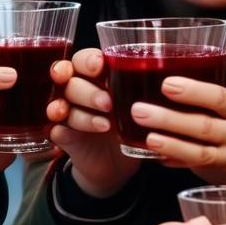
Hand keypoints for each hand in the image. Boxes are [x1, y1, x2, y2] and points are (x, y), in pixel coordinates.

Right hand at [46, 47, 141, 197]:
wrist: (119, 164)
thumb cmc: (130, 124)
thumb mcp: (139, 106)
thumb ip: (143, 90)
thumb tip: (171, 79)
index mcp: (95, 77)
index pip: (82, 60)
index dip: (87, 61)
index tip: (99, 67)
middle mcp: (77, 91)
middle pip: (70, 81)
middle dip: (87, 91)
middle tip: (107, 104)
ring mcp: (67, 113)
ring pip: (62, 104)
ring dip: (81, 114)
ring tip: (104, 125)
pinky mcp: (62, 135)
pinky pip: (54, 128)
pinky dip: (61, 128)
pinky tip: (68, 132)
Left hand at [133, 77, 225, 185]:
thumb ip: (200, 104)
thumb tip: (154, 88)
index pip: (219, 97)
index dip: (193, 91)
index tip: (166, 84)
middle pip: (205, 125)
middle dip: (170, 118)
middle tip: (139, 110)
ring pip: (200, 151)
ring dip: (171, 145)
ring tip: (149, 138)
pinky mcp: (218, 172)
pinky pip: (194, 168)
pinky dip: (175, 161)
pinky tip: (156, 157)